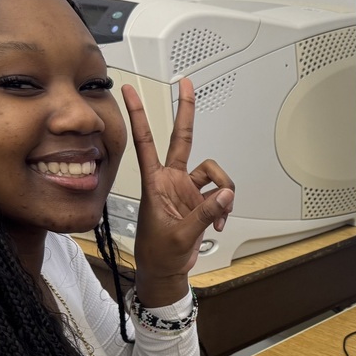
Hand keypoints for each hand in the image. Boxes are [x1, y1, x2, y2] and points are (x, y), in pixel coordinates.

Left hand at [122, 79, 234, 304]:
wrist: (166, 271)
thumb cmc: (158, 253)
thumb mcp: (180, 234)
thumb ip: (204, 213)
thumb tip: (226, 195)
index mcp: (155, 183)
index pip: (145, 142)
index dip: (138, 115)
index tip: (130, 92)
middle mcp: (171, 180)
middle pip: (182, 139)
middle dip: (185, 112)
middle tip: (186, 84)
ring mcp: (187, 190)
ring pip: (212, 171)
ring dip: (223, 189)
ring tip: (219, 213)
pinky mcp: (200, 201)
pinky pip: (221, 193)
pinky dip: (224, 206)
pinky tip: (218, 222)